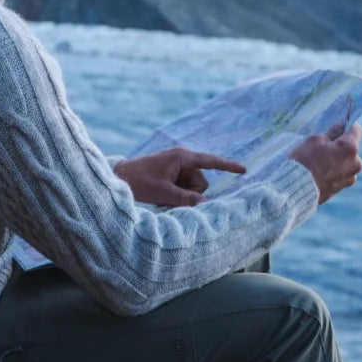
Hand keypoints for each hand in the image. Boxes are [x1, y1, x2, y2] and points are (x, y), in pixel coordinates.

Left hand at [115, 147, 247, 207]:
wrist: (118, 177)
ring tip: (163, 197)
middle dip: (192, 193)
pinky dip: (177, 194)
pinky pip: (184, 187)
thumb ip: (185, 199)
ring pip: (193, 187)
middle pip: (201, 181)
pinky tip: (163, 196)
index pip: (210, 161)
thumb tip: (205, 204)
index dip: (228, 166)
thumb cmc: (138, 182)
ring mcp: (176, 167)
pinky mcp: (171, 174)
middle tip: (170, 197)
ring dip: (183, 195)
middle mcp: (181, 159)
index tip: (244, 170)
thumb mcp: (163, 193)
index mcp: (182, 157)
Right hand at [289, 122, 361, 203]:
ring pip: (346, 161)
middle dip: (340, 145)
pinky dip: (334, 171)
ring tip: (319, 162)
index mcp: (350, 148)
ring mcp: (351, 177)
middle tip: (322, 147)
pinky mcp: (343, 187)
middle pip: (351, 147)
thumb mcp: (315, 140)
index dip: (346, 125)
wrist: (296, 190)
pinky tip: (319, 172)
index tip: (336, 126)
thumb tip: (341, 127)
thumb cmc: (305, 161)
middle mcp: (356, 163)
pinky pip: (341, 173)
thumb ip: (332, 132)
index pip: (356, 129)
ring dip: (337, 159)